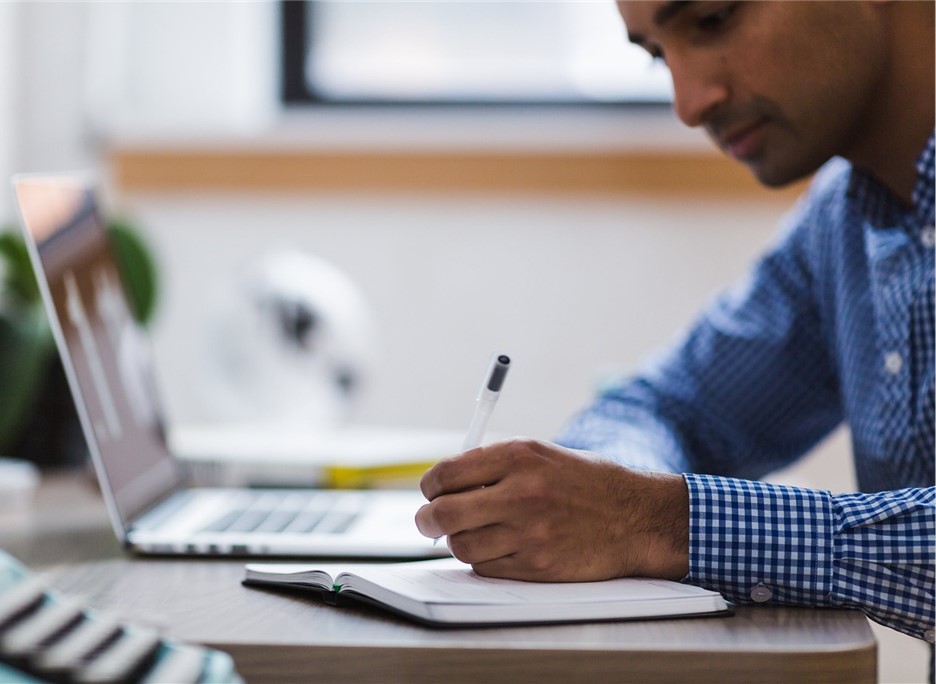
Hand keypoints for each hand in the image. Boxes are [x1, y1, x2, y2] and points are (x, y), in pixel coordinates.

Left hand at [416, 438, 688, 581]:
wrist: (636, 518)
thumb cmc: (586, 483)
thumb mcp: (541, 455)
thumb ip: (493, 465)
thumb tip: (444, 484)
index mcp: (519, 456)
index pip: (446, 474)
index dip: (430, 486)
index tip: (431, 492)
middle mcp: (521, 492)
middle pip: (443, 513)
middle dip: (427, 519)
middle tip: (428, 521)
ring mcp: (528, 533)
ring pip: (460, 546)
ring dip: (458, 541)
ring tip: (474, 532)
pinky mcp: (536, 566)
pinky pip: (485, 567)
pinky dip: (483, 560)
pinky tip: (500, 547)